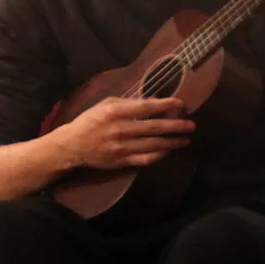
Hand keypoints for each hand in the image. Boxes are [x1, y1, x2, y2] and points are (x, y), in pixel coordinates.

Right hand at [53, 96, 193, 170]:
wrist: (73, 145)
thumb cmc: (90, 121)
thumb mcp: (105, 104)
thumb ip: (127, 102)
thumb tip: (152, 102)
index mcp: (115, 112)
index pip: (146, 107)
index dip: (166, 105)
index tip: (180, 104)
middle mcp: (120, 129)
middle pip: (154, 127)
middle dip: (176, 126)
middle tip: (191, 125)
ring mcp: (122, 147)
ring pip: (154, 145)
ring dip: (172, 142)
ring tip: (185, 139)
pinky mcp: (122, 161)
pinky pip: (146, 159)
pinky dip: (160, 155)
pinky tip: (168, 151)